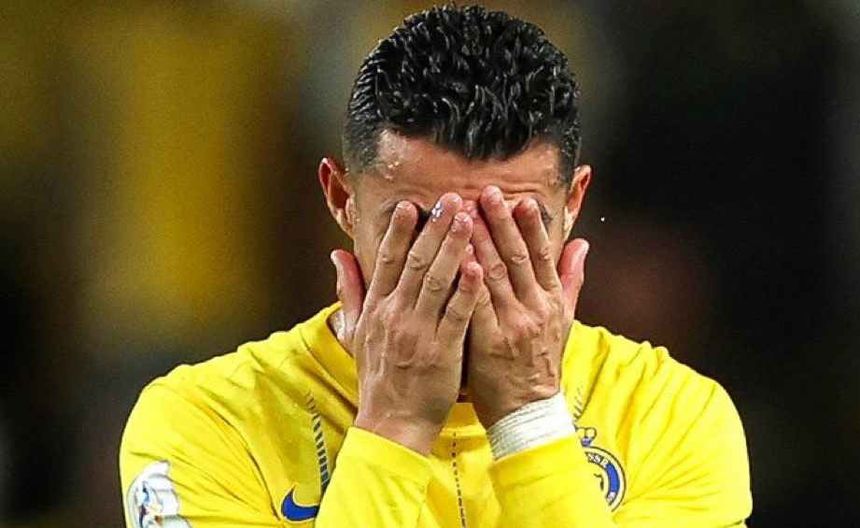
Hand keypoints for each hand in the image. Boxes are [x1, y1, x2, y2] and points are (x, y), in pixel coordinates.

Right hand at [330, 193, 483, 454]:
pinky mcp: (441, 352)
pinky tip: (479, 265)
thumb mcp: (356, 331)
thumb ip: (349, 290)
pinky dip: (467, 289)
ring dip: (453, 247)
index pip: (389, 261)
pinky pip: (456, 315)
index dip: (400, 231)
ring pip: (437, 281)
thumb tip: (337, 254)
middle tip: (451, 198)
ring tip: (469, 218)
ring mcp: (418, 333)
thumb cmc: (378, 376)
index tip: (412, 204)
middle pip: (417, 262)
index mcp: (377, 309)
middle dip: (435, 228)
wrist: (391, 423)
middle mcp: (395, 315)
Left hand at [465, 186, 588, 427]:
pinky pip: (477, 305)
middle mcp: (535, 308)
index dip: (530, 226)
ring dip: (480, 241)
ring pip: (495, 275)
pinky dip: (468, 280)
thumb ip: (571, 280)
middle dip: (501, 222)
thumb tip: (582, 243)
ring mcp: (513, 324)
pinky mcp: (489, 341)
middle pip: (517, 257)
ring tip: (465, 214)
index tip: (519, 198)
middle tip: (486, 192)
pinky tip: (458, 258)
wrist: (528, 411)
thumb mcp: (564, 321)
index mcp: (551, 301)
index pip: (542, 255)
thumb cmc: (541, 363)